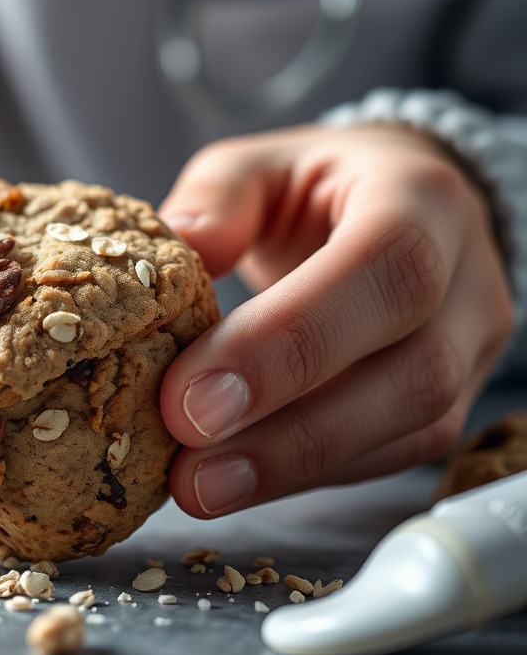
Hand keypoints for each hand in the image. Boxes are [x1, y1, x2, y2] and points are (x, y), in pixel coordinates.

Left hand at [158, 122, 512, 517]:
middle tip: (191, 465)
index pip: (382, 268)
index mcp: (417, 197)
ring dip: (299, 469)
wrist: (394, 206)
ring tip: (200, 488)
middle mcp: (466, 276)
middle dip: (293, 429)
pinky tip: (240, 482)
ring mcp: (472, 344)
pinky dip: (314, 474)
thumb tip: (183, 244)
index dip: (290, 340)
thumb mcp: (257, 166)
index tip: (192, 397)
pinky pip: (396, 453)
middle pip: (412, 369)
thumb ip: (218, 197)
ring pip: (411, 427)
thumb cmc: (316, 187)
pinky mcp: (454, 397)